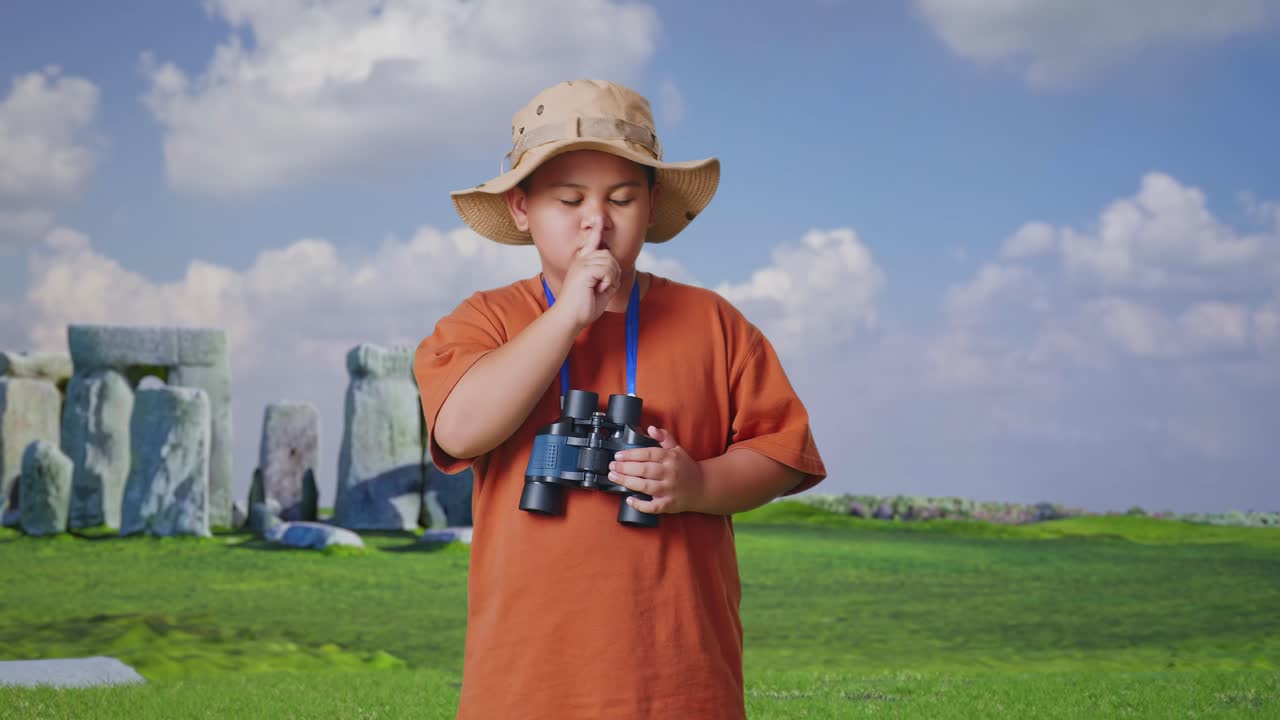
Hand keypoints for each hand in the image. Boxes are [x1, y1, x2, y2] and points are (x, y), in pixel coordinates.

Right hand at [556, 215, 620, 330]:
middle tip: (604, 286)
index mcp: (583, 263)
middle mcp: (581, 259)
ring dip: (611, 277)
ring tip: (601, 288)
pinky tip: (599, 288)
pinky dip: (608, 281)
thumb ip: (608, 278)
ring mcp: (581, 263)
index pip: (592, 242)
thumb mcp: (601, 291)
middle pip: (608, 254)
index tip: (599, 217)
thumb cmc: (583, 308)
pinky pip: (607, 269)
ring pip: (610, 261)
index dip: (597, 229)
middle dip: (613, 271)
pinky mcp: (584, 270)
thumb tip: (616, 270)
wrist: (570, 318)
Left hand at [607, 426, 703, 514]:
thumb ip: (664, 438)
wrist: (703, 487)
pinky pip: (653, 506)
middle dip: (625, 468)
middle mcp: (670, 473)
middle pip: (644, 470)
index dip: (632, 454)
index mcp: (671, 458)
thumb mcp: (677, 449)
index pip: (648, 454)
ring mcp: (670, 490)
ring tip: (614, 477)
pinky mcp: (669, 504)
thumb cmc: (686, 468)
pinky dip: (640, 505)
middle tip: (612, 466)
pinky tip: (629, 499)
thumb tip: (651, 428)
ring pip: (645, 486)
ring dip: (627, 482)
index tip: (618, 455)